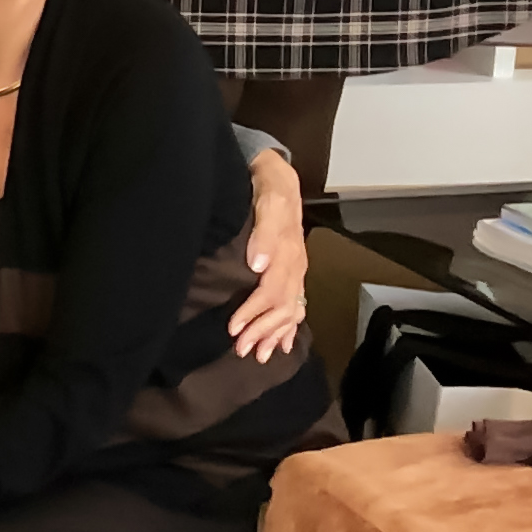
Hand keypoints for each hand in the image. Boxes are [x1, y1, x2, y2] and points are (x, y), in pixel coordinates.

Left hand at [230, 148, 310, 360]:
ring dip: (275, 334)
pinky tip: (285, 344)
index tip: (234, 329)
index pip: (272, 292)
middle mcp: (296, 266)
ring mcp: (297, 270)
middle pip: (282, 307)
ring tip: (260, 356)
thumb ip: (266, 231)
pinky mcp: (293, 270)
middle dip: (263, 331)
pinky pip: (296, 303)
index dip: (254, 312)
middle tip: (242, 351)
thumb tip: (259, 265)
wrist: (278, 175)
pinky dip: (291, 326)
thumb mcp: (268, 200)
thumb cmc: (268, 188)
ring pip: (290, 310)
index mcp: (290, 253)